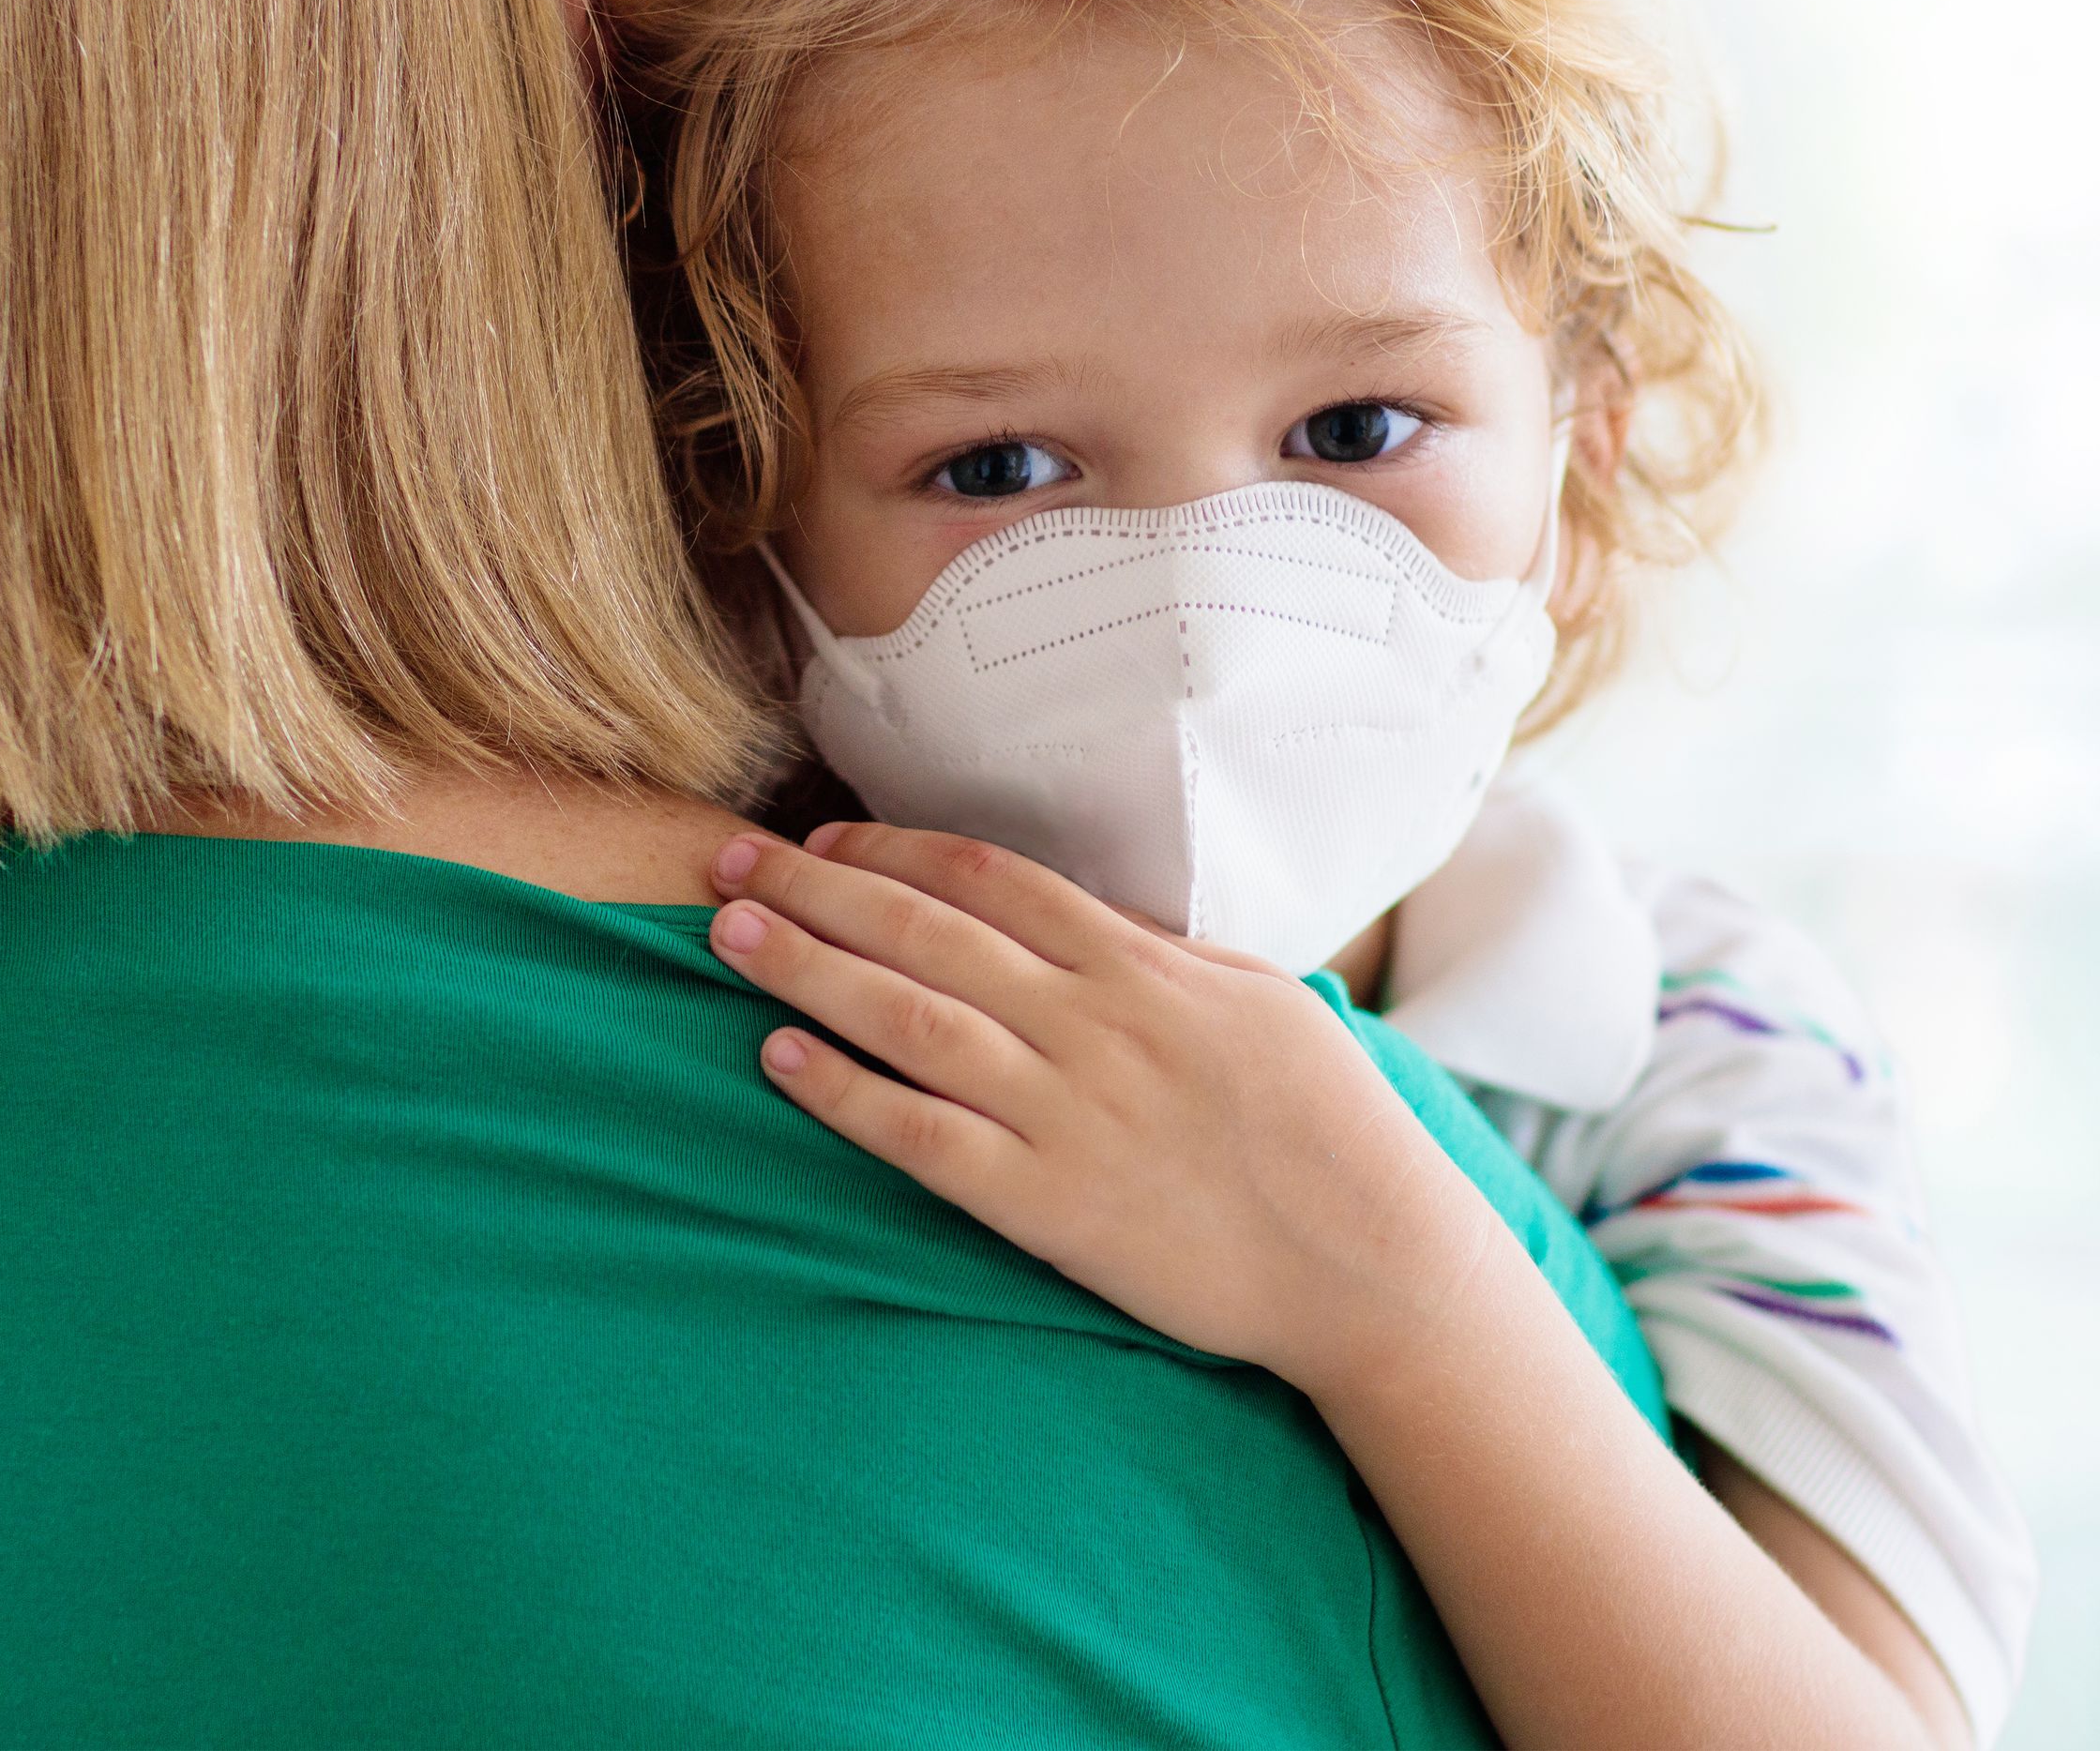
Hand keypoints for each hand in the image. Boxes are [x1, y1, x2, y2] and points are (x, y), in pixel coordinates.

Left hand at [703, 823, 1512, 1399]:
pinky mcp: (1048, 1204)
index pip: (994, 880)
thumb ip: (1164, 958)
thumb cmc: (1330, 1131)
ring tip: (730, 936)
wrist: (1370, 1262)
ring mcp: (1067, 1113)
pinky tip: (778, 1061)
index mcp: (1146, 968)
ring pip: (910, 1018)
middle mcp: (1095, 1025)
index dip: (898, 850)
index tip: (826, 837)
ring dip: (809, 970)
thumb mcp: (1259, 1003)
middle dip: (820, 888)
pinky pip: (921, 1138)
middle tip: (730, 861)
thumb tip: (1089, 921)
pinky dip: (843, 1095)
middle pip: (929, 932)